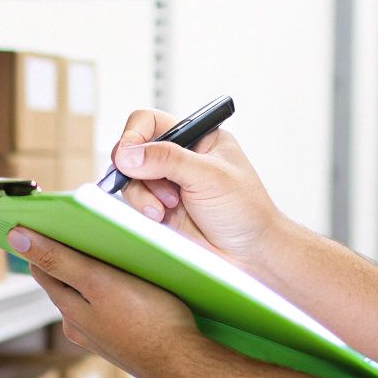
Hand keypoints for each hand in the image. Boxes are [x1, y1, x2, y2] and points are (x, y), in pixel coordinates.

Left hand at [8, 226, 202, 377]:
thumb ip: (59, 260)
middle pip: (67, 281)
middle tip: (89, 230)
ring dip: (97, 275)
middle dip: (72, 256)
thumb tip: (17, 239)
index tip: (51, 220)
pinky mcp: (125, 341)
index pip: (43, 267)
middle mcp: (79, 325)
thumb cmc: (148, 321)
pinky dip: (117, 293)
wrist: (184, 364)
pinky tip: (136, 285)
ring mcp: (102, 335)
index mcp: (68, 309)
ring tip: (116, 254)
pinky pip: (113, 309)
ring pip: (91, 295)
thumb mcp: (99, 281)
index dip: (43, 242)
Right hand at [114, 110, 279, 273]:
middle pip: (133, 150)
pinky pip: (134, 202)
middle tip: (142, 179)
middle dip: (135, 168)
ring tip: (165, 208)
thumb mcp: (210, 176)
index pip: (151, 123)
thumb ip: (169, 160)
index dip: (135, 134)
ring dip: (142, 193)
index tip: (129, 154)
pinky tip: (161, 217)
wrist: (250, 255)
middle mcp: (178, 158)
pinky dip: (142, 208)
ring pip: (130, 178)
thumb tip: (128, 155)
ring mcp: (166, 185)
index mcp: (196, 138)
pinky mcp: (159, 209)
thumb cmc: (246, 211)